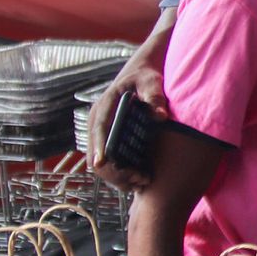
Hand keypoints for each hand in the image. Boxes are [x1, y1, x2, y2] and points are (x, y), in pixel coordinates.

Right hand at [87, 53, 169, 191]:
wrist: (141, 73)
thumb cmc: (146, 76)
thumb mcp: (151, 82)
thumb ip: (155, 96)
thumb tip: (160, 116)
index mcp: (104, 107)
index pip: (99, 130)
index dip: (100, 147)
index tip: (103, 163)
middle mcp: (97, 122)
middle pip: (95, 153)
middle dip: (113, 170)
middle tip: (139, 180)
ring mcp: (100, 132)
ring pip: (100, 163)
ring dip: (117, 176)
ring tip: (142, 182)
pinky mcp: (107, 139)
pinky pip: (108, 162)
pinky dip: (120, 173)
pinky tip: (140, 177)